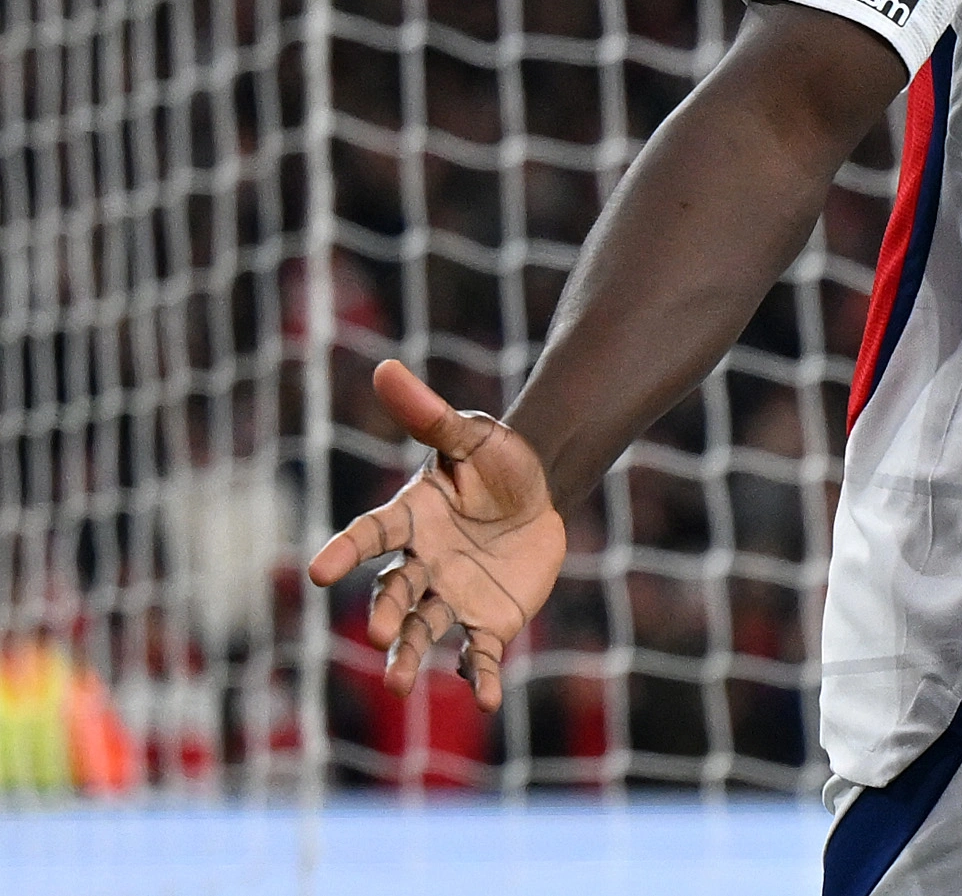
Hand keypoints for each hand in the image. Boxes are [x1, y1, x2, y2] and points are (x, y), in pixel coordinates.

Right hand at [305, 360, 567, 712]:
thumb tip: (386, 367)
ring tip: (398, 683)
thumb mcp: (470, 434)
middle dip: (383, 613)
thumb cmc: (496, 460)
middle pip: (393, 592)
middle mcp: (420, 564)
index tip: (316, 570)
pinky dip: (481, 677)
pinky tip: (489, 699)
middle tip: (376, 632)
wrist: (539, 492)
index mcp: (409, 519)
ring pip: (422, 631)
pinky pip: (479, 654)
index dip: (344, 551)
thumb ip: (429, 414)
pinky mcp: (486, 621)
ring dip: (408, 655)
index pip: (369, 536)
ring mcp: (449, 597)